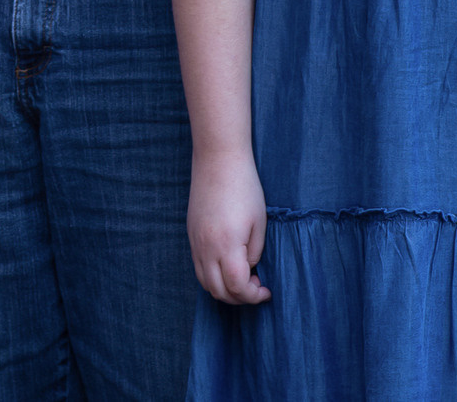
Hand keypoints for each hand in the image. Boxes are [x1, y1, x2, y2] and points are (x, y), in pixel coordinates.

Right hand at [189, 152, 272, 305]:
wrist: (218, 159)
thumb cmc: (244, 187)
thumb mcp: (259, 222)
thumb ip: (254, 252)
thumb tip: (247, 269)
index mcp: (226, 245)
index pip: (236, 286)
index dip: (253, 295)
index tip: (266, 290)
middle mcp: (206, 247)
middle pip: (217, 290)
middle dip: (238, 298)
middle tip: (256, 287)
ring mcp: (195, 241)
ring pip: (204, 282)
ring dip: (223, 289)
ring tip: (242, 278)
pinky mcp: (191, 233)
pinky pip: (198, 267)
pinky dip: (212, 276)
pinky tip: (228, 266)